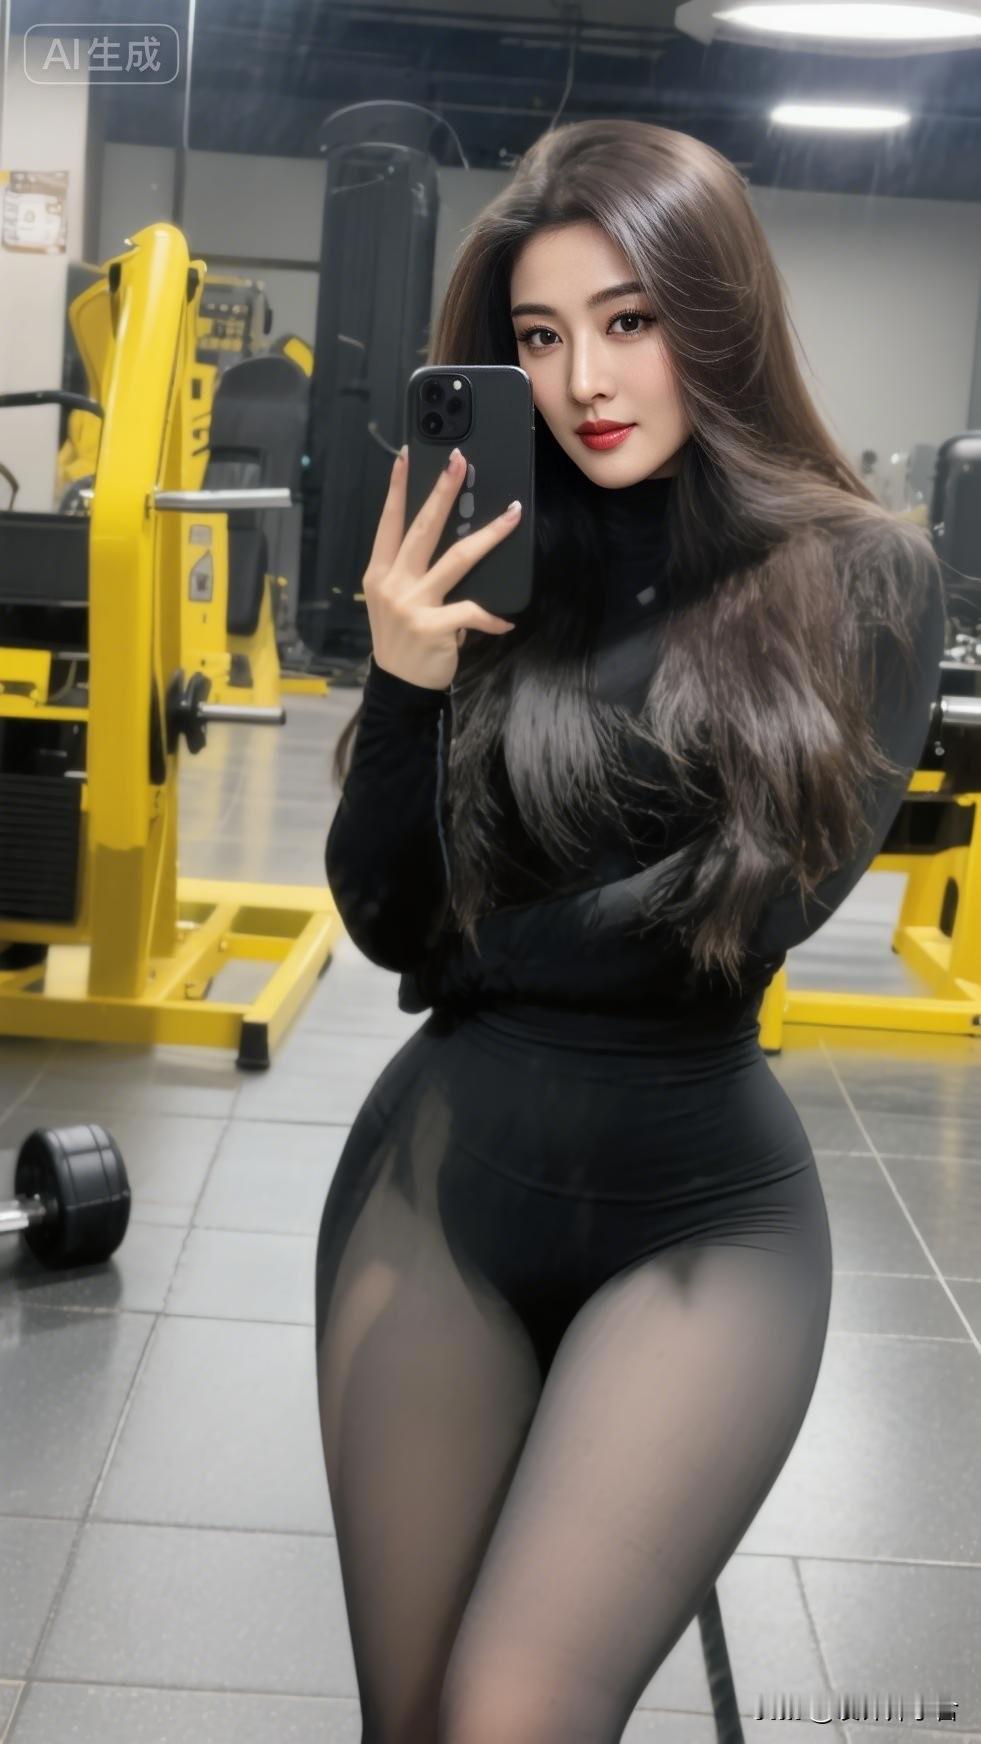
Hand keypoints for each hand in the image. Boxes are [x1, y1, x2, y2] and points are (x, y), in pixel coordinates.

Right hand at [362, 445, 521, 691]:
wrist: (400, 686)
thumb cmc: (403, 639)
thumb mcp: (394, 602)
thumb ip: (411, 573)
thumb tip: (451, 539)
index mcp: (380, 573)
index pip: (389, 523)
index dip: (398, 489)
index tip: (407, 457)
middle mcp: (393, 583)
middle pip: (422, 529)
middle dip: (442, 492)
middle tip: (459, 463)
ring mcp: (412, 604)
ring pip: (457, 559)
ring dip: (488, 535)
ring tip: (511, 515)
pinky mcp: (433, 626)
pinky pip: (472, 611)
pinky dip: (492, 618)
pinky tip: (505, 622)